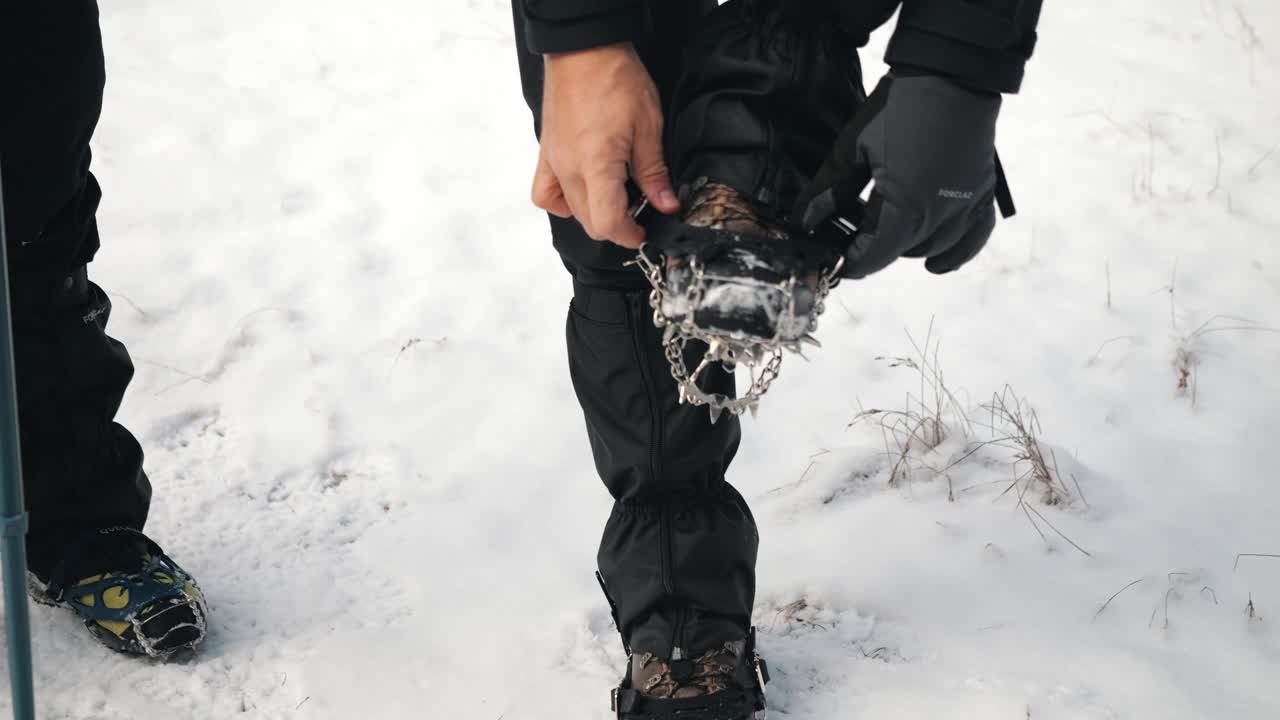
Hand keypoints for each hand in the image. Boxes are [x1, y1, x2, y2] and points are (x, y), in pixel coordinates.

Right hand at [532, 42, 679, 248]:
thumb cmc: (615, 78)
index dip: (630, 235)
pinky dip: (562, 202)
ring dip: (593, 215)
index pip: (608, 223)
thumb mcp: (648, 126)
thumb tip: (666, 204)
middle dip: (616, 226)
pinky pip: (546, 193)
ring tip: (613, 198)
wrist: (584, 49)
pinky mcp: (546, 153)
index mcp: (596, 166)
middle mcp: (569, 170)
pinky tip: (581, 190)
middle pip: (589, 222)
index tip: (644, 232)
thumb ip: (654, 172)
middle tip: (639, 211)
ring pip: (569, 211)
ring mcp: (554, 163)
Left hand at [794, 72, 1003, 277]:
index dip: (847, 262)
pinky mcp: (981, 195)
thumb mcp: (853, 148)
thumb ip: (827, 191)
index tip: (830, 258)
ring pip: (930, 248)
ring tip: (883, 225)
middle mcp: (938, 218)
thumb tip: (803, 221)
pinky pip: (971, 239)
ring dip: (905, 245)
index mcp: (904, 210)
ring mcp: (963, 208)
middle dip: (871, 247)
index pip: (871, 258)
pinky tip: (936, 263)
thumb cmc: (901, 107)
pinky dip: (954, 253)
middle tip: (848, 227)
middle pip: (898, 253)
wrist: (952, 74)